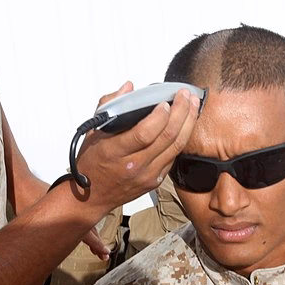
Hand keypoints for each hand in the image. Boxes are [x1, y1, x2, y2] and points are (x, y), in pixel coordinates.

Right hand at [69, 82, 199, 210]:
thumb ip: (109, 106)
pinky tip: (186, 124)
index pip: (144, 133)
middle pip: (166, 137)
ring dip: (188, 123)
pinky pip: (174, 156)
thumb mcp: (92, 133)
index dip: (159, 116)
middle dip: (181, 112)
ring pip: (176, 146)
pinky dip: (182, 138)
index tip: (165, 101)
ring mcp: (147, 175)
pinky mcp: (155, 181)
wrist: (92, 196)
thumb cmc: (91, 163)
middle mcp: (133, 165)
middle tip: (186, 96)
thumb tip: (128, 87)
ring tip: (193, 105)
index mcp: (114, 152)